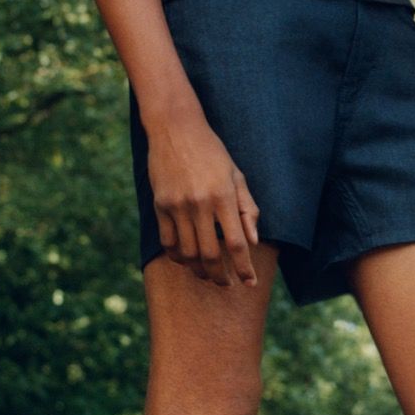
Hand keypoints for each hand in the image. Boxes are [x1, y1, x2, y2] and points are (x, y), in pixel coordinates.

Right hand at [146, 107, 260, 285]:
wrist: (175, 129)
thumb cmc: (213, 152)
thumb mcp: (237, 176)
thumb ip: (247, 209)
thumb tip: (254, 241)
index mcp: (224, 196)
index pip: (236, 243)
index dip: (244, 268)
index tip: (250, 282)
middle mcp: (200, 204)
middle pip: (211, 255)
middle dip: (220, 277)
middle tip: (226, 285)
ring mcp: (177, 206)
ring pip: (187, 253)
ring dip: (199, 270)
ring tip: (208, 275)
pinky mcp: (160, 205)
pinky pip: (167, 242)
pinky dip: (177, 257)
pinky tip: (187, 259)